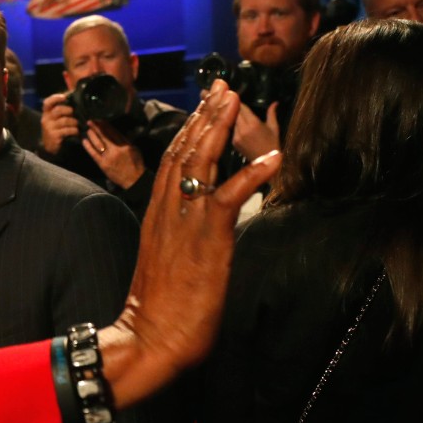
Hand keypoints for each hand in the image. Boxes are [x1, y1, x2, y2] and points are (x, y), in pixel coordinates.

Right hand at [40, 93, 80, 155]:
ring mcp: (49, 128)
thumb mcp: (55, 118)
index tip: (64, 97)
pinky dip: (74, 130)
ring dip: (74, 122)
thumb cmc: (55, 128)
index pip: (47, 102)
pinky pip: (67, 130)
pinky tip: (76, 131)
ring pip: (64, 120)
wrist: (49, 145)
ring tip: (77, 124)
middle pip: (58, 110)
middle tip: (75, 113)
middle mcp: (46, 119)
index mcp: (46, 112)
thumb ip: (62, 107)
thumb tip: (72, 92)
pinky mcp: (54, 136)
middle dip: (69, 110)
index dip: (56, 98)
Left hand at [82, 121, 144, 188]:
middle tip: (90, 121)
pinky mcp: (103, 165)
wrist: (134, 180)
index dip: (105, 125)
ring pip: (98, 143)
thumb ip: (125, 140)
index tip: (100, 120)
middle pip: (104, 135)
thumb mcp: (134, 149)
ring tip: (87, 129)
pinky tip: (84, 141)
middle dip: (96, 127)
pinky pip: (94, 154)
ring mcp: (109, 158)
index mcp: (125, 145)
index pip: (113, 132)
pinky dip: (88, 147)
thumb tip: (115, 132)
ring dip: (92, 135)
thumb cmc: (136, 164)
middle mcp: (117, 150)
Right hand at [97, 79, 281, 407]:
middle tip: (221, 86)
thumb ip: (179, 238)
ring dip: (220, 127)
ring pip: (199, 161)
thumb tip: (196, 231)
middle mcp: (166, 210)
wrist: (149, 336)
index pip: (172, 160)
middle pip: (184, 150)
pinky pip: (228, 195)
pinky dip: (252, 173)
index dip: (190, 129)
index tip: (205, 105)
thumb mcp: (166, 262)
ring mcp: (184, 221)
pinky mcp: (205, 237)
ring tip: (235, 99)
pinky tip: (273, 156)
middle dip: (204, 115)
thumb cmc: (160, 309)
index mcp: (157, 215)